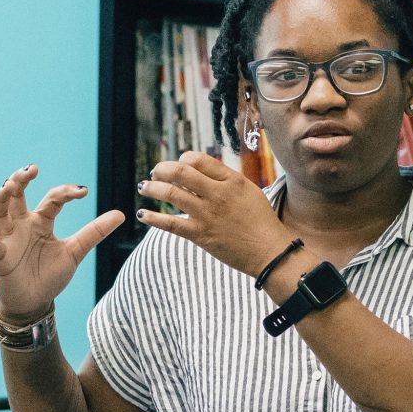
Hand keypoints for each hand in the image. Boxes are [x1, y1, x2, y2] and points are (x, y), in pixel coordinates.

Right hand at [0, 164, 124, 322]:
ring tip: (8, 186)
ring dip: (1, 198)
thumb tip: (122, 214)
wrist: (34, 302)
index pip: (53, 199)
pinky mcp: (0, 257)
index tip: (83, 192)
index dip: (66, 193)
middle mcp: (23, 225)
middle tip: (33, 169)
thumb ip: (94, 233)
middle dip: (21, 179)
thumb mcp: (75, 252)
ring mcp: (9, 239)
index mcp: (42, 221)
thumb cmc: (50, 275)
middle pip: (17, 195)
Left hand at [136, 152, 294, 276]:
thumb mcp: (249, 192)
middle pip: (180, 172)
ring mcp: (208, 214)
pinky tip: (142, 214)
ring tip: (144, 187)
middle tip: (155, 172)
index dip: (182, 159)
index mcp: (232, 180)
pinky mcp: (201, 235)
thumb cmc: (261, 222)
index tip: (178, 165)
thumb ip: (227, 180)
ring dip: (151, 188)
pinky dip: (152, 218)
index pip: (198, 159)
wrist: (270, 252)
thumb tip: (203, 171)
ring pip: (170, 193)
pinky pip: (170, 223)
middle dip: (161, 169)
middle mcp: (218, 194)